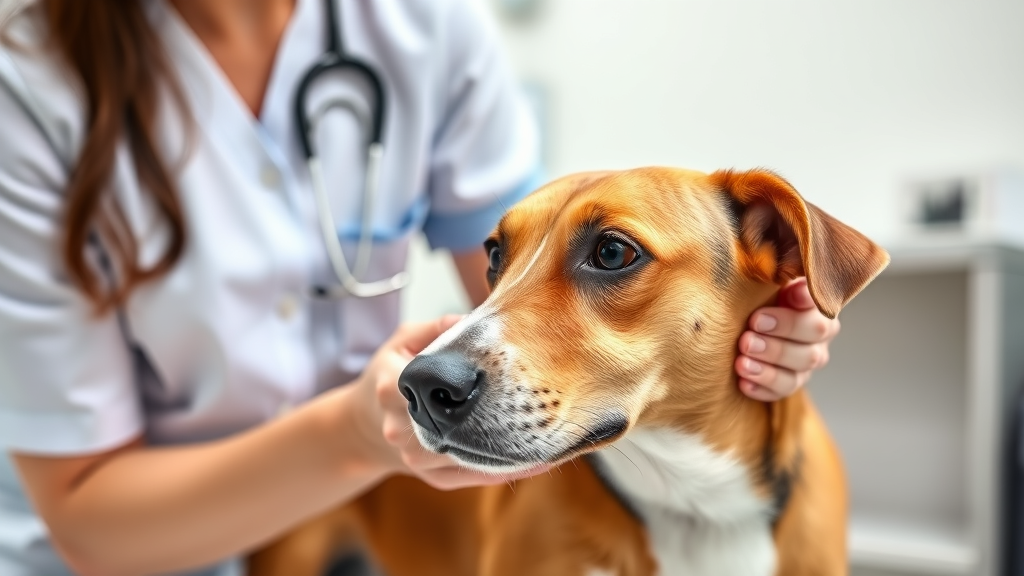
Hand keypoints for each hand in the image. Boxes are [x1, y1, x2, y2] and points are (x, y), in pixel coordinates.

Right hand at [351, 316, 547, 489]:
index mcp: (394, 387)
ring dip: (511, 454)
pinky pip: (473, 476)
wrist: (365, 426)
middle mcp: (403, 428)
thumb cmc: (390, 375)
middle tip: (546, 413)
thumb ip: (436, 327)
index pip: (436, 385)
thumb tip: (472, 319)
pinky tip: (537, 462)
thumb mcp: (403, 340)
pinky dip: (504, 470)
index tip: (512, 375)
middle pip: (459, 428)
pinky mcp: (433, 478)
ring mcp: (417, 459)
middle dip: (501, 422)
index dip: (475, 383)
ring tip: (551, 442)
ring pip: (470, 459)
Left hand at [735, 278, 839, 401]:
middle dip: (779, 339)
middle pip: (813, 341)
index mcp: (817, 304)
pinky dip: (763, 388)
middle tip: (749, 335)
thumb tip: (769, 260)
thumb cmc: (756, 292)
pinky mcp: (790, 381)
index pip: (821, 304)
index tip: (787, 294)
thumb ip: (773, 268)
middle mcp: (819, 334)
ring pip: (799, 371)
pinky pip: (782, 391)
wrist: (745, 319)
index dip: (806, 300)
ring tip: (741, 361)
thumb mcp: (765, 277)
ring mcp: (807, 360)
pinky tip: (743, 383)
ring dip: (769, 367)